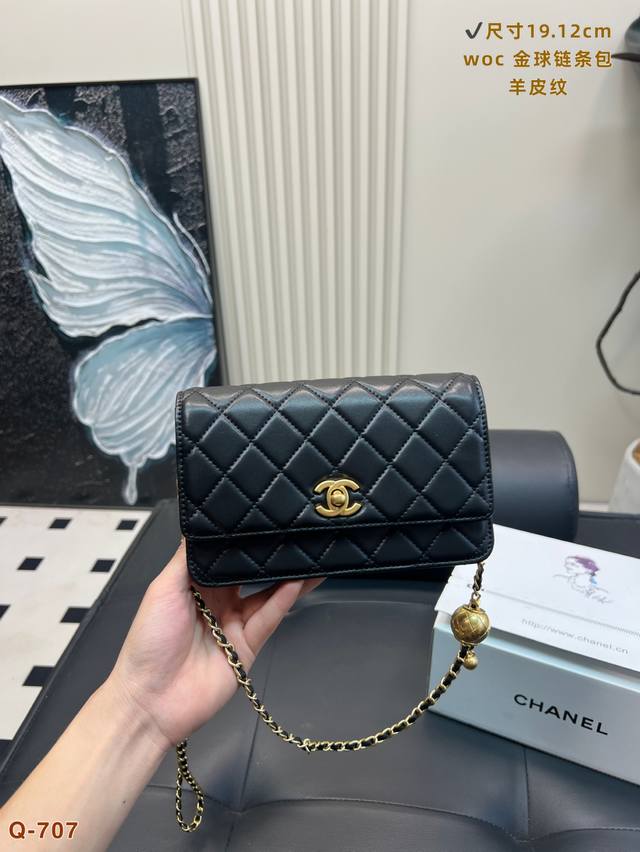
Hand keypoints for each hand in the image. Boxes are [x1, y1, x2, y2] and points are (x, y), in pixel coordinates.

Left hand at [108, 541, 321, 750]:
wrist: (150, 700)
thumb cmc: (149, 640)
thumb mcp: (162, 590)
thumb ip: (186, 558)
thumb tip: (201, 525)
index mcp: (195, 586)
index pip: (224, 557)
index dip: (241, 539)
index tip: (261, 517)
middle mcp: (217, 602)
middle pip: (250, 575)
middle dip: (270, 557)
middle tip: (294, 533)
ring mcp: (234, 625)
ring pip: (267, 595)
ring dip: (286, 577)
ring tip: (309, 556)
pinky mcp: (248, 647)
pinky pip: (268, 619)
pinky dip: (282, 601)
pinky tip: (296, 582)